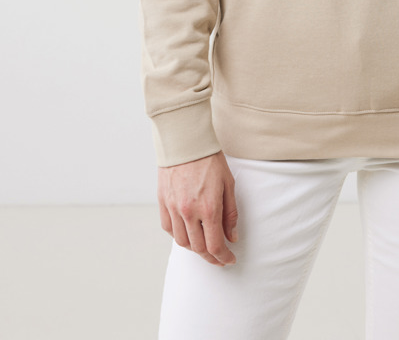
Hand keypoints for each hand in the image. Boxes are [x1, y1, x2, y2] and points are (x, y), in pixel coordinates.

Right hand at [158, 151, 238, 265]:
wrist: (186, 141)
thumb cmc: (210, 159)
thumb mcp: (228, 184)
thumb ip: (230, 213)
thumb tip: (232, 236)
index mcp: (208, 208)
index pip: (215, 245)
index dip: (223, 257)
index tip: (229, 259)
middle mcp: (189, 212)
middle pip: (198, 248)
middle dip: (211, 257)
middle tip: (220, 258)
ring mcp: (173, 208)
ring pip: (182, 242)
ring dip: (194, 248)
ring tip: (204, 245)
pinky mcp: (162, 202)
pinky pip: (169, 228)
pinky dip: (179, 235)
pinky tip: (188, 232)